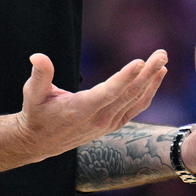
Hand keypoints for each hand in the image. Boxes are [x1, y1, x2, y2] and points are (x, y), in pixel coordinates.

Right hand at [17, 50, 167, 156]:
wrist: (40, 141)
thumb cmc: (37, 112)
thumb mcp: (32, 93)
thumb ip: (39, 75)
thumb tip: (36, 56)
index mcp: (82, 109)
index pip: (109, 93)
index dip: (125, 77)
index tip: (140, 62)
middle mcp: (99, 119)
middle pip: (129, 94)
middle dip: (147, 73)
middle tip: (161, 54)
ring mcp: (109, 123)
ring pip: (136, 100)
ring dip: (152, 80)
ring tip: (162, 59)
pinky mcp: (114, 123)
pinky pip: (137, 107)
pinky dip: (149, 91)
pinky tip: (158, 75)